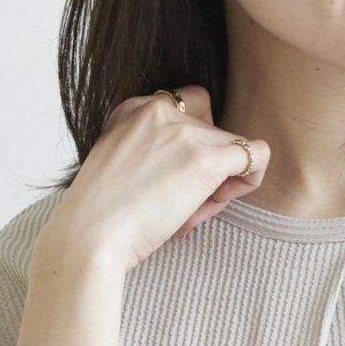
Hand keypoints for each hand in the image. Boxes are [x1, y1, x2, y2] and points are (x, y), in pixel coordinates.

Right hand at [53, 85, 271, 271]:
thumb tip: (196, 169)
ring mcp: (184, 132)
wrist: (89, 236)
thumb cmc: (101, 218)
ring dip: (219, 182)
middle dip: (206, 165)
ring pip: (230, 147)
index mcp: (134, 109)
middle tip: (184, 201)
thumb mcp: (120, 168)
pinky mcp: (206, 159)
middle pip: (210, 129)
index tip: (174, 177)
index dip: (191, 144)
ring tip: (185, 213)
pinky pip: (256, 155)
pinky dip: (251, 178)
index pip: (185, 109)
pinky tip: (222, 200)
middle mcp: (160, 111)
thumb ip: (152, 154)